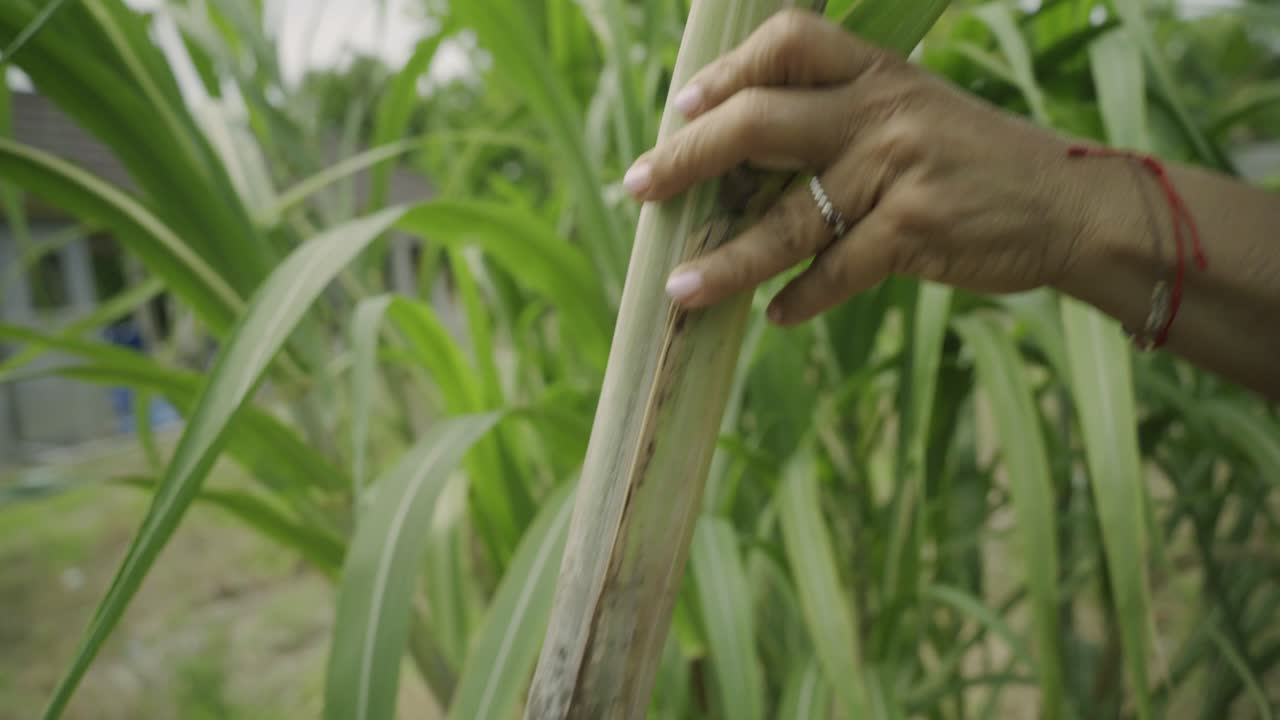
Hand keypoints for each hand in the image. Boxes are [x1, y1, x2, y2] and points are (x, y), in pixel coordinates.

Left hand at [623, 9, 1100, 324]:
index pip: (788, 42)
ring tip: (680, 290)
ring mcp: (898, 170)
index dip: (727, 70)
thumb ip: (840, 118)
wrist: (1070, 203)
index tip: (682, 105)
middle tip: (638, 187)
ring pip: (788, 218)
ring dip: (727, 260)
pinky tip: (776, 315)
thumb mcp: (914, 112)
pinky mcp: (917, 229)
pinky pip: (838, 270)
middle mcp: (881, 112)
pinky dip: (802, 298)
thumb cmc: (976, 162)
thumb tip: (741, 153)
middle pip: (759, 124)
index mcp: (877, 73)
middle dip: (687, 159)